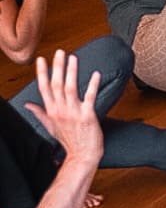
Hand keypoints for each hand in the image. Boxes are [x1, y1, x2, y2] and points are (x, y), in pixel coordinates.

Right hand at [23, 51, 102, 165]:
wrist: (83, 156)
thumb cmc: (69, 140)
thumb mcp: (50, 126)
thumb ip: (39, 113)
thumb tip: (27, 105)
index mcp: (51, 111)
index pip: (44, 88)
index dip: (42, 73)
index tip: (41, 59)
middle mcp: (60, 110)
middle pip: (56, 84)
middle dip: (57, 67)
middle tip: (60, 52)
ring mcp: (74, 113)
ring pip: (70, 88)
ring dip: (72, 72)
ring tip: (73, 58)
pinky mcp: (88, 116)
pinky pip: (89, 97)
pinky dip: (92, 85)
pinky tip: (95, 74)